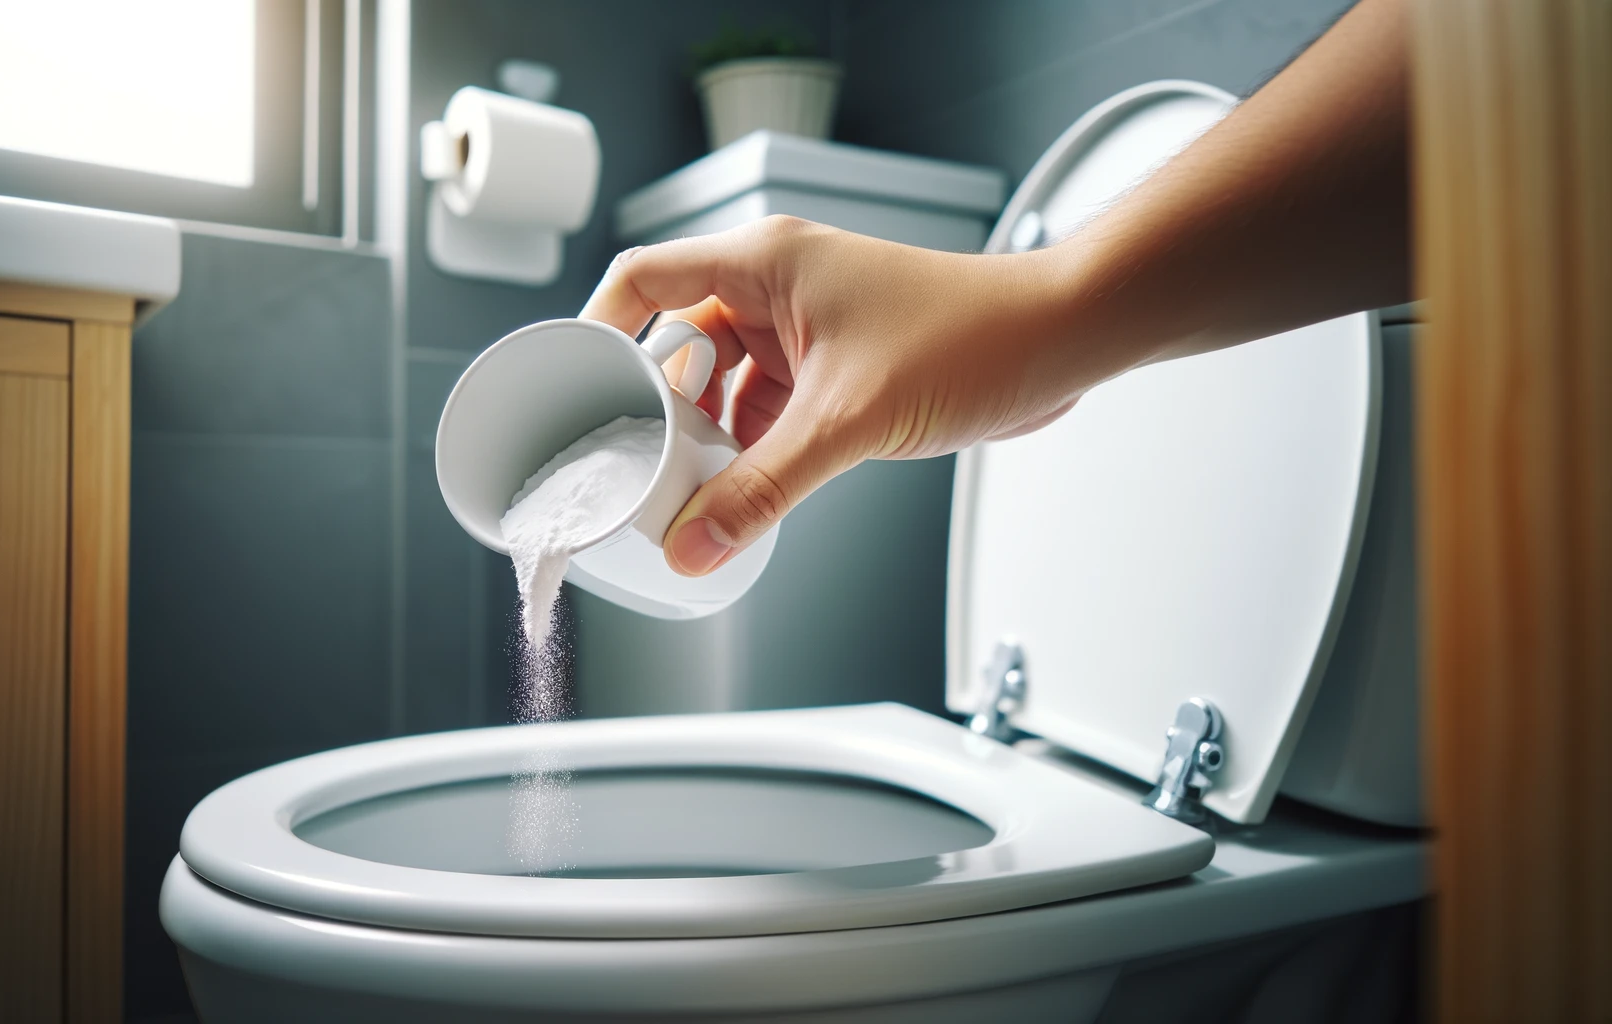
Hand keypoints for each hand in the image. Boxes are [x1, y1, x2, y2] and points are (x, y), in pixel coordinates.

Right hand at [580, 216, 1112, 577]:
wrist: (1060, 341)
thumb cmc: (972, 336)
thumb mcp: (847, 422)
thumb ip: (763, 490)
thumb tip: (694, 545)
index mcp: (763, 264)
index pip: (643, 281)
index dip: (596, 333)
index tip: (569, 393)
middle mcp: (776, 289)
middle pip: (675, 345)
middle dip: (653, 410)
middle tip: (629, 469)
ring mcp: (805, 330)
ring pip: (722, 386)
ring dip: (705, 439)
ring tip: (682, 492)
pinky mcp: (833, 369)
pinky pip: (764, 410)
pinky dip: (749, 450)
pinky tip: (739, 492)